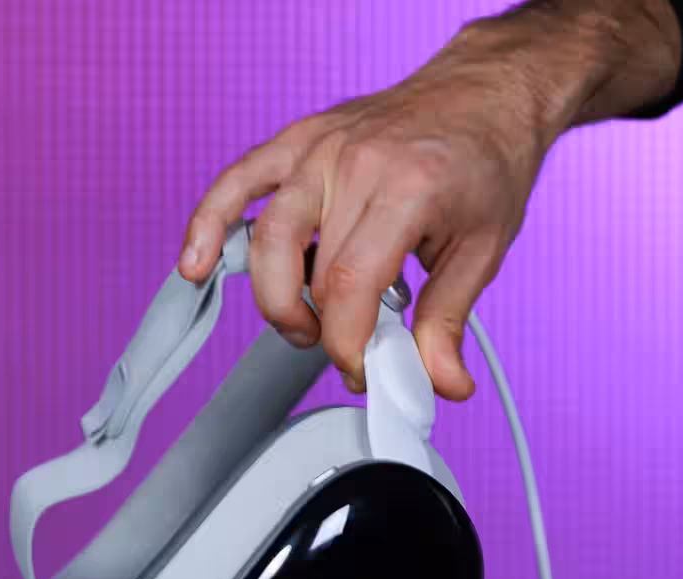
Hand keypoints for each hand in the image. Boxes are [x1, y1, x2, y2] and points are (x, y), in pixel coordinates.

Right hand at [178, 0, 681, 398]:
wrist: (486, 91)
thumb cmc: (487, 161)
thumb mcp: (483, 249)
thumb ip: (448, 321)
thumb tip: (441, 384)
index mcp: (408, 188)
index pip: (351, 287)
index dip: (348, 345)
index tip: (363, 369)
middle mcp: (356, 162)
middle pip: (309, 272)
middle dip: (320, 331)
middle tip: (345, 350)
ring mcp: (322, 146)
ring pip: (268, 236)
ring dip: (275, 298)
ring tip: (299, 324)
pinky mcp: (301, 139)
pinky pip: (239, 181)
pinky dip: (210, 224)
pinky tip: (195, 264)